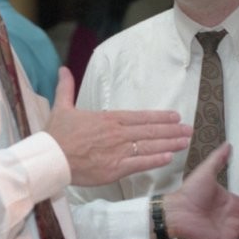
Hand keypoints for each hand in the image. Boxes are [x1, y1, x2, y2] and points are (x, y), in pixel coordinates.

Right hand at [46, 68, 192, 185]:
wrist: (50, 158)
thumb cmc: (56, 136)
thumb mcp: (61, 108)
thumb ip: (66, 88)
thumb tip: (63, 69)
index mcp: (108, 119)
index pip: (140, 116)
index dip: (160, 117)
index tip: (175, 116)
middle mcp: (118, 133)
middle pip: (150, 130)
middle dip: (172, 130)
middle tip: (189, 129)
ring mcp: (118, 151)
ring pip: (149, 146)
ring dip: (169, 143)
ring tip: (185, 142)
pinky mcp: (115, 169)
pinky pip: (139, 164)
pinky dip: (155, 160)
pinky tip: (169, 157)